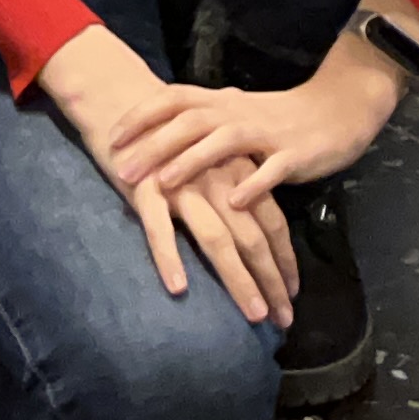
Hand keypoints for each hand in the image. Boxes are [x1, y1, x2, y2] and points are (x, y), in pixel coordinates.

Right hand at [37, 26, 303, 322]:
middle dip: (271, 280)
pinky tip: (179, 288)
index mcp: (235, 171)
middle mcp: (216, 179)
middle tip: (283, 319)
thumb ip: (235, 180)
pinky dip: (169, 257)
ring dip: (238, 279)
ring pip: (217, 239)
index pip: (272, 221)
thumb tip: (257, 214)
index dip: (284, 259)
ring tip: (254, 313)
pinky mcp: (145, 189)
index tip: (293, 294)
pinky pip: (159, 228)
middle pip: (253, 236)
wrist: (124, 100)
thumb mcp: (211, 155)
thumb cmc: (172, 134)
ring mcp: (181, 185)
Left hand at [111, 0, 418, 204]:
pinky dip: (252, 185)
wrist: (340, 108)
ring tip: (164, 184)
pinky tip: (235, 204)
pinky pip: (272, 170)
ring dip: (192, 162)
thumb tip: (156, 141)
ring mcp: (268, 133)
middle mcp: (240, 113)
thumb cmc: (281, 117)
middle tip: (121, 168)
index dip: (142, 115)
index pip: (175, 99)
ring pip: (224, 142)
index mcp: (224, 103)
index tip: (111, 135)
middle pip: (191, 120)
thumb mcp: (237, 115)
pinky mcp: (295, 155)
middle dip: (154, 144)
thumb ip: (203, 126)